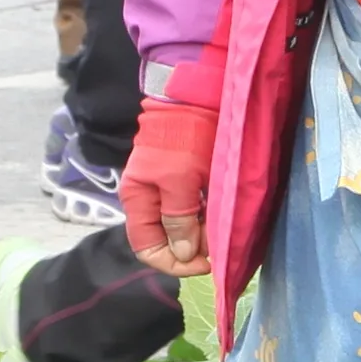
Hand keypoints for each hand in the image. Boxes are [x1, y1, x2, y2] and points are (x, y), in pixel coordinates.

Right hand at [121, 93, 217, 276]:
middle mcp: (149, 200)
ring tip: (223, 228)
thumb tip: (182, 254)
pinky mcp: (186, 182)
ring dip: (203, 234)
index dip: (173, 263)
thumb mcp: (180, 180)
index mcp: (137, 200)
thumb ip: (179, 218)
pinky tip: (221, 214)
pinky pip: (195, 212)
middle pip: (168, 241)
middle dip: (193, 248)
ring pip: (184, 228)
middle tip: (219, 243)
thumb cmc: (184, 137)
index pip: (147, 249)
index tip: (203, 263)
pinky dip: (207, 219)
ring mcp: (167, 191)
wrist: (195, 98)